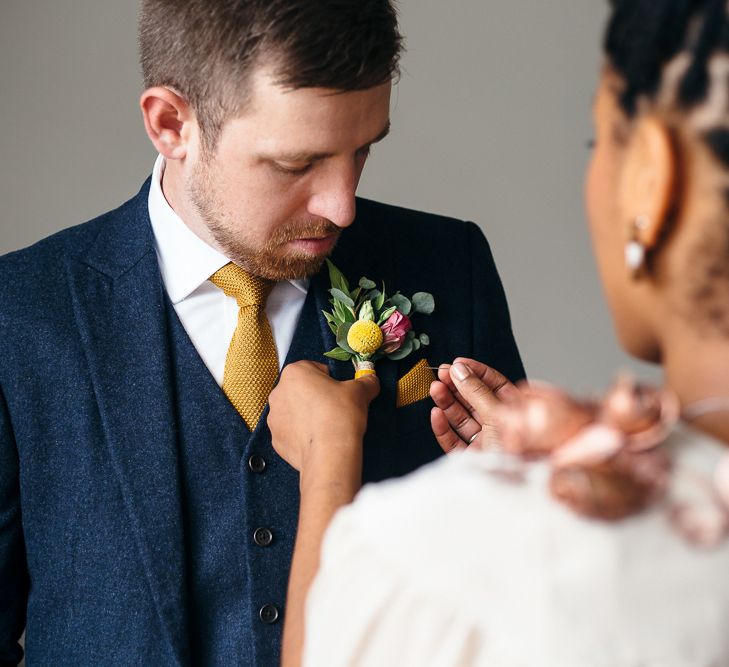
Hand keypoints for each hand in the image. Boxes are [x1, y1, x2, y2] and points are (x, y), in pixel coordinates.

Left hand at [268, 361, 379, 481]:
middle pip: (301, 390)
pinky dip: (302, 434)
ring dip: (307, 415)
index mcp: (294, 373)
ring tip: (326, 426)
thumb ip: (366, 382)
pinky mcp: (276, 439)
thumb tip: (371, 381)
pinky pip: (290, 432)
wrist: (330, 454)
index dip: (330, 379)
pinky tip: (318, 439)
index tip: (340, 391)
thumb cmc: (340, 416)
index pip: (314, 368)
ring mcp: (274, 417)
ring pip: (294, 411)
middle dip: (316, 397)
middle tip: (335, 409)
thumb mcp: (360, 391)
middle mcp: (278, 392)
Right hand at [429, 357, 519, 451]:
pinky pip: (454, 441)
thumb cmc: (519, 449)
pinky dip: (443, 428)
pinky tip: (436, 414)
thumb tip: (460, 370)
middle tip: (442, 373)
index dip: (475, 371)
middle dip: (457, 385)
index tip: (459, 363)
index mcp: (515, 411)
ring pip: (462, 418)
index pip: (493, 384)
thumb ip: (476, 391)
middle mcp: (499, 425)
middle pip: (474, 400)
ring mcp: (484, 442)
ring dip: (447, 402)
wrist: (518, 487)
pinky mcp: (471, 458)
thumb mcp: (497, 413)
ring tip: (435, 388)